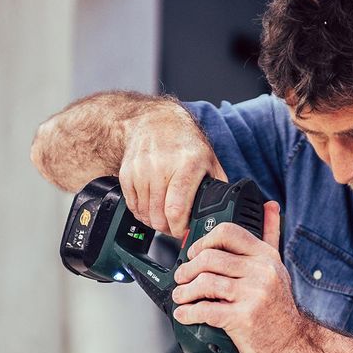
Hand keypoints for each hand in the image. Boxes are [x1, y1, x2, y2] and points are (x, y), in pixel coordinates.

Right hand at [119, 107, 226, 237]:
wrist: (155, 121)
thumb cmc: (185, 143)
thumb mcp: (209, 161)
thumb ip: (218, 186)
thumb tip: (225, 211)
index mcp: (187, 165)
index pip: (176, 208)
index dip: (179, 228)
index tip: (184, 231)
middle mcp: (161, 167)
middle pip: (159, 216)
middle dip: (168, 229)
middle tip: (176, 228)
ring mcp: (141, 171)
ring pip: (144, 214)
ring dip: (155, 222)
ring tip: (165, 218)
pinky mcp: (126, 174)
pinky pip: (132, 206)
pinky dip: (142, 213)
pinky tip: (152, 208)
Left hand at [170, 201, 309, 352]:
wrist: (292, 344)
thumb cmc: (279, 308)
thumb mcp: (276, 268)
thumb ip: (270, 235)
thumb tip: (270, 206)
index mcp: (266, 256)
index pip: (228, 233)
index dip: (203, 241)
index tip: (194, 253)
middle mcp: (261, 272)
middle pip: (210, 257)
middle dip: (188, 269)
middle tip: (182, 278)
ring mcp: (253, 295)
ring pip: (205, 283)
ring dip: (185, 291)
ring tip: (181, 296)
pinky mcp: (243, 318)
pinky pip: (206, 310)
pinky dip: (189, 312)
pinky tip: (185, 314)